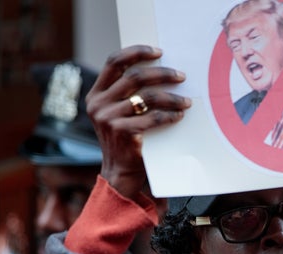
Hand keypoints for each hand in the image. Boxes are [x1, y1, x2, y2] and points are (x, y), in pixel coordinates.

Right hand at [86, 45, 191, 199]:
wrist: (119, 172)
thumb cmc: (126, 140)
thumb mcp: (117, 113)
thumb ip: (126, 94)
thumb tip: (158, 70)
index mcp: (96, 94)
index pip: (114, 62)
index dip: (137, 52)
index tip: (158, 52)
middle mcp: (98, 104)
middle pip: (135, 76)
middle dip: (162, 74)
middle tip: (181, 76)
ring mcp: (108, 118)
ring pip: (148, 97)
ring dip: (171, 98)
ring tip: (185, 101)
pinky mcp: (122, 132)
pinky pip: (153, 118)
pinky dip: (169, 116)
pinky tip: (178, 117)